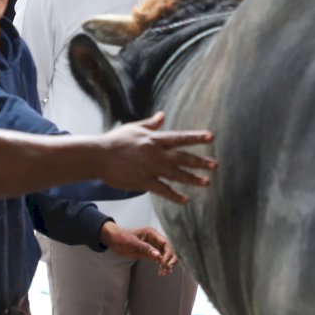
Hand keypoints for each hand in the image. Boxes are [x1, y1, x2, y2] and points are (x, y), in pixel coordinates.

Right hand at [98, 112, 215, 203]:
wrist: (98, 156)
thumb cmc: (116, 141)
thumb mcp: (135, 128)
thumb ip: (152, 124)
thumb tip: (162, 115)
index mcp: (154, 139)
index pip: (180, 138)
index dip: (196, 138)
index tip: (211, 137)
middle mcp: (156, 153)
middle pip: (182, 158)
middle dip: (200, 162)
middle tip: (215, 165)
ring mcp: (150, 168)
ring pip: (176, 174)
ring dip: (192, 179)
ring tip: (206, 182)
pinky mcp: (143, 181)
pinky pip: (162, 189)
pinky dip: (174, 195)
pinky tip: (184, 199)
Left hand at [100, 221, 176, 275]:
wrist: (113, 240)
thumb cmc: (122, 237)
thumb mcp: (133, 242)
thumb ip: (146, 248)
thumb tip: (158, 255)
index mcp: (152, 234)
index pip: (166, 243)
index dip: (168, 253)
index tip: (164, 263)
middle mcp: (155, 240)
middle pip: (168, 249)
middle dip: (170, 259)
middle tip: (167, 269)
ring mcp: (153, 247)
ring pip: (166, 255)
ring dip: (167, 263)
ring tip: (165, 272)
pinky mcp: (149, 253)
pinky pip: (159, 259)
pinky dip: (162, 265)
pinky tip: (163, 271)